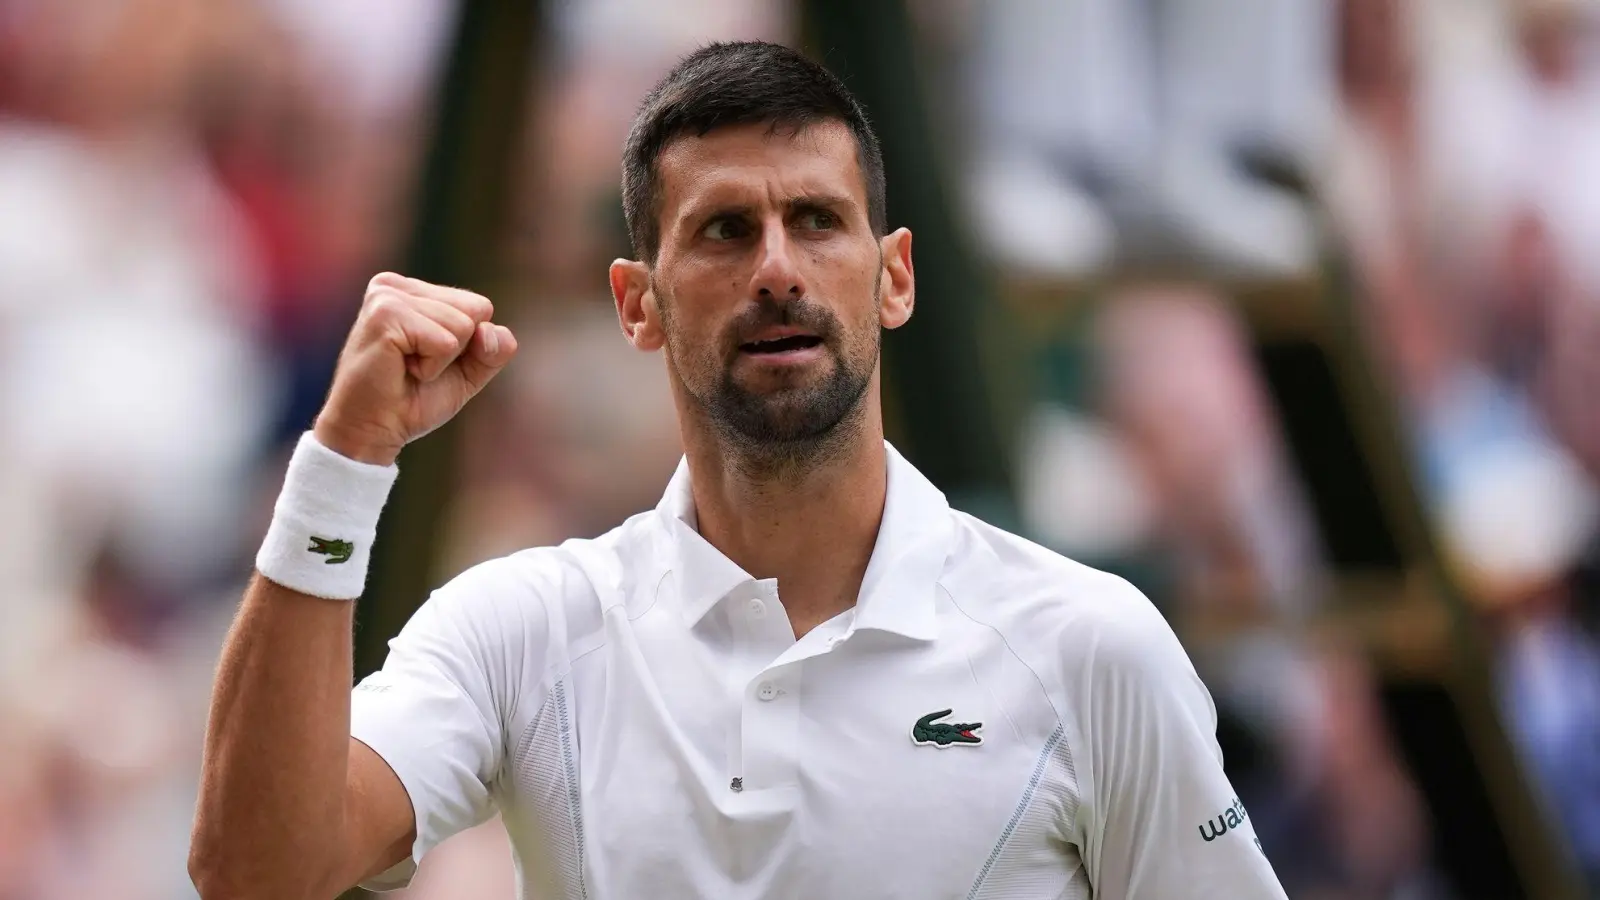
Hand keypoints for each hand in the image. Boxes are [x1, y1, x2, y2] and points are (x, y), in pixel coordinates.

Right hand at [313, 273, 517, 465]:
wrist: (372, 432)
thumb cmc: (413, 401)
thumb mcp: (467, 372)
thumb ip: (493, 350)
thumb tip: (491, 330)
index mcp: (412, 290)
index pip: (479, 306)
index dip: (468, 345)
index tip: (428, 360)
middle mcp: (396, 286)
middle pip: (476, 310)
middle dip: (457, 350)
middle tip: (415, 366)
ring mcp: (388, 297)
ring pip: (463, 326)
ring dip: (441, 361)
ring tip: (406, 367)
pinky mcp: (386, 316)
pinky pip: (445, 343)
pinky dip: (431, 367)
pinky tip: (400, 368)